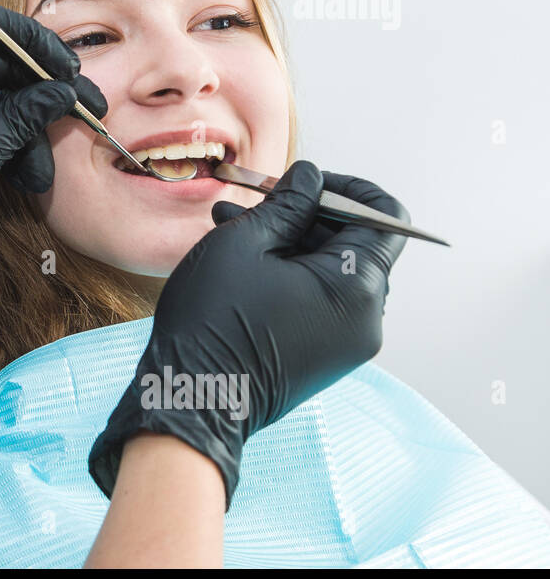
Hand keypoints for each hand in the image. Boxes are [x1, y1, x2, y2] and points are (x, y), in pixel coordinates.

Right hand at [88, 160, 409, 509]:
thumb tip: (309, 179)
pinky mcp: (323, 355)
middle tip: (258, 200)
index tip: (304, 182)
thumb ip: (286, 204)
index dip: (347, 188)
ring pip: (330, 270)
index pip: (384, 216)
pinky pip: (319, 299)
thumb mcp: (243, 244)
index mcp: (355, 286)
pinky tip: (242, 259)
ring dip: (290, 243)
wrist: (193, 399)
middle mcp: (365, 318)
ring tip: (234, 223)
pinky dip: (289, 274)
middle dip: (308, 215)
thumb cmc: (214, 323)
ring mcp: (346, 342)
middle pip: (355, 243)